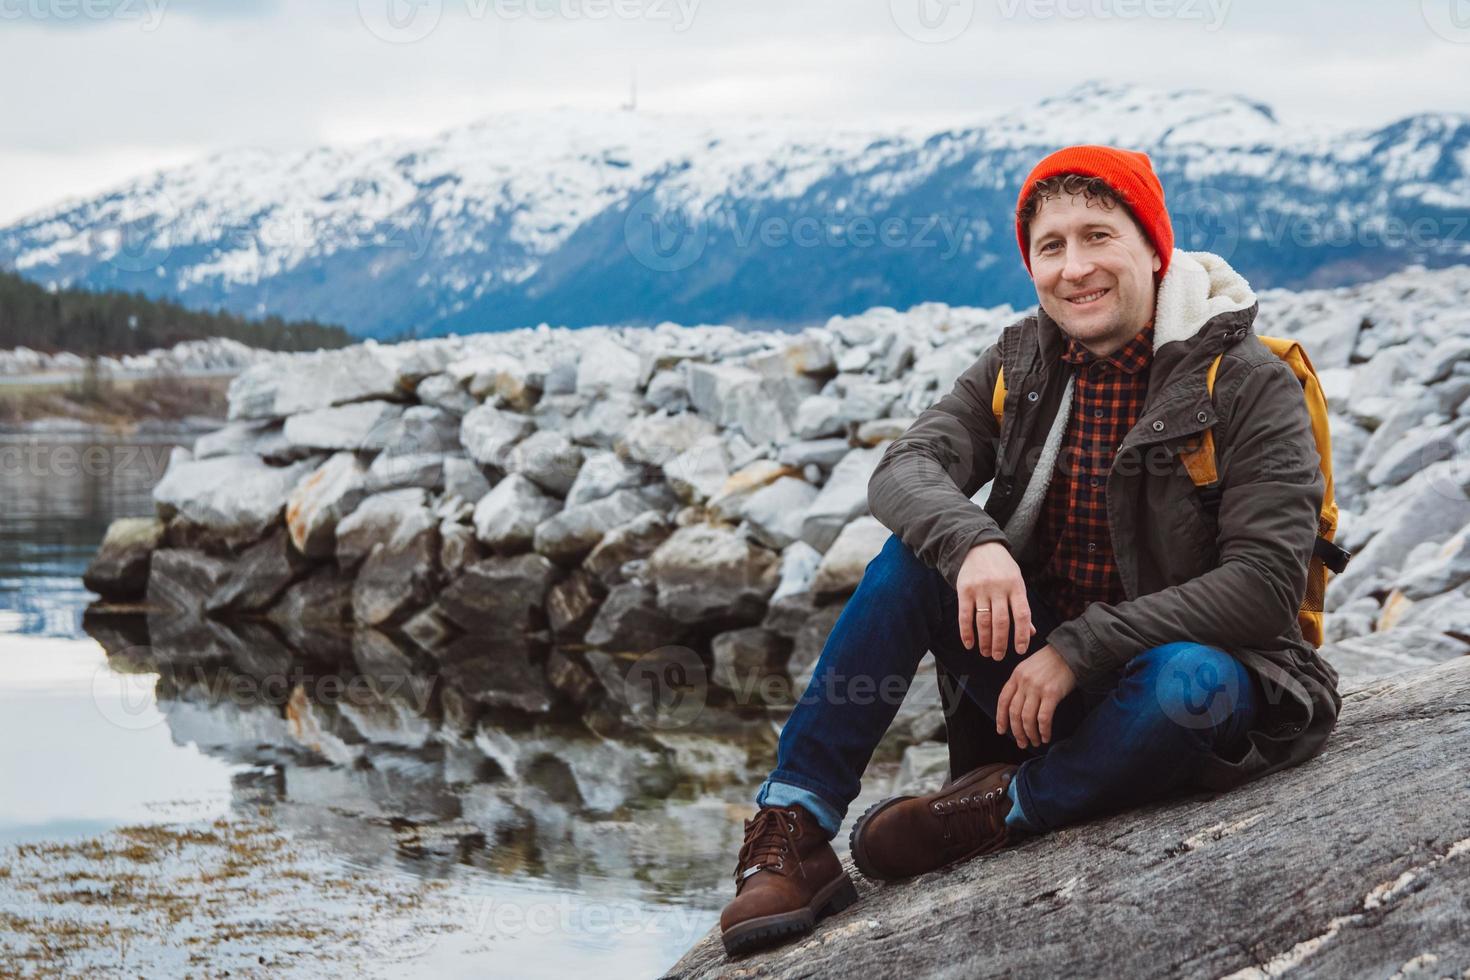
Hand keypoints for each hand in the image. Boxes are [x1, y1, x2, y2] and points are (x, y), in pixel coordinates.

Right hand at [955, 541, 1035, 659]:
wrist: (978, 545)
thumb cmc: (1002, 568)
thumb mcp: (1016, 582)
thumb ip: (1021, 607)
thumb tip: (1031, 633)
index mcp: (1016, 586)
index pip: (1022, 614)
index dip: (1021, 634)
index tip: (1020, 650)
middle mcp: (999, 588)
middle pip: (1001, 621)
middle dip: (1000, 643)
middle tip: (998, 657)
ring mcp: (981, 589)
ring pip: (983, 621)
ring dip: (984, 640)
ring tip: (986, 653)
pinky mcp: (964, 589)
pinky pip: (965, 615)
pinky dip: (966, 632)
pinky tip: (969, 644)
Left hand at [996, 645, 1075, 748]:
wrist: (1071, 653)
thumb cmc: (1052, 661)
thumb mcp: (1029, 667)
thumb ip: (1021, 683)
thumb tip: (1017, 706)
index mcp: (1016, 675)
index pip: (1003, 700)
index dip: (1001, 718)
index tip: (1001, 730)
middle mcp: (1024, 682)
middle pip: (1014, 713)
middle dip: (1016, 731)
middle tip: (1021, 743)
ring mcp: (1037, 688)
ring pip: (1027, 718)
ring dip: (1030, 734)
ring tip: (1035, 742)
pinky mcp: (1052, 694)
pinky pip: (1043, 718)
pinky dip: (1043, 730)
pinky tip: (1046, 737)